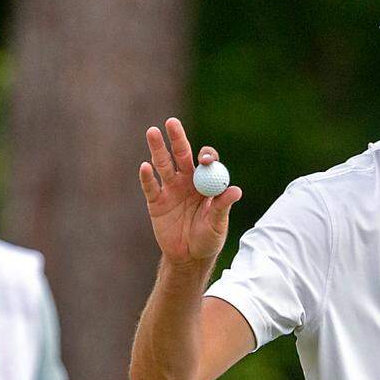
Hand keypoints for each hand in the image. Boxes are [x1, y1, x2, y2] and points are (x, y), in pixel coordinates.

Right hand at [139, 118, 241, 265]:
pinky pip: (151, 187)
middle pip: (182, 155)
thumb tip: (235, 190)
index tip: (205, 160)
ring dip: (158, 149)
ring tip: (152, 131)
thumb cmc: (209, 238)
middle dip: (177, 139)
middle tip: (172, 122)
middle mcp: (187, 180)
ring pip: (163, 165)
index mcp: (206, 182)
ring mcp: (170, 189)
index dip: (206, 157)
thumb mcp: (218, 223)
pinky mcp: (156, 202)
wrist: (189, 257)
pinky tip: (145, 166)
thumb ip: (222, 206)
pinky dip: (147, 177)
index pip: (206, 162)